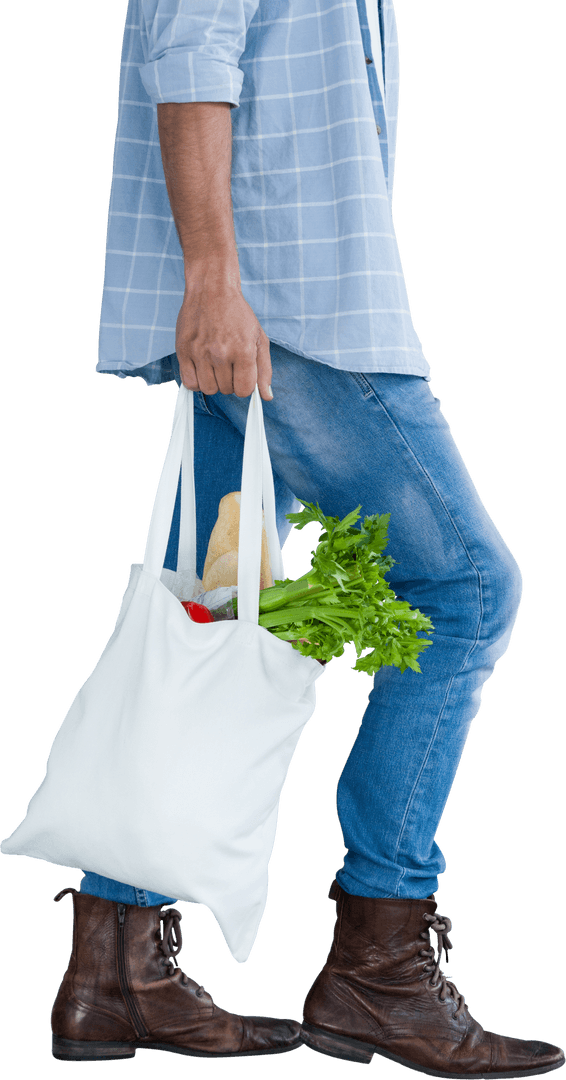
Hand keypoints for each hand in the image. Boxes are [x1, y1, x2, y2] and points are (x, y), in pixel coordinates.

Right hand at [175, 266, 272, 400]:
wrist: (212, 289)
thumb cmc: (237, 314)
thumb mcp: (259, 339)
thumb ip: (264, 370)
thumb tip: (266, 397)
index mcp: (243, 351)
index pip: (244, 390)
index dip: (244, 386)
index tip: (242, 375)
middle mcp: (221, 353)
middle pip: (226, 390)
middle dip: (230, 381)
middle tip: (228, 364)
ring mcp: (200, 352)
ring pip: (208, 389)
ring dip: (213, 382)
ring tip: (215, 366)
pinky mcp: (183, 350)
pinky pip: (189, 383)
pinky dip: (196, 381)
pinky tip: (202, 368)